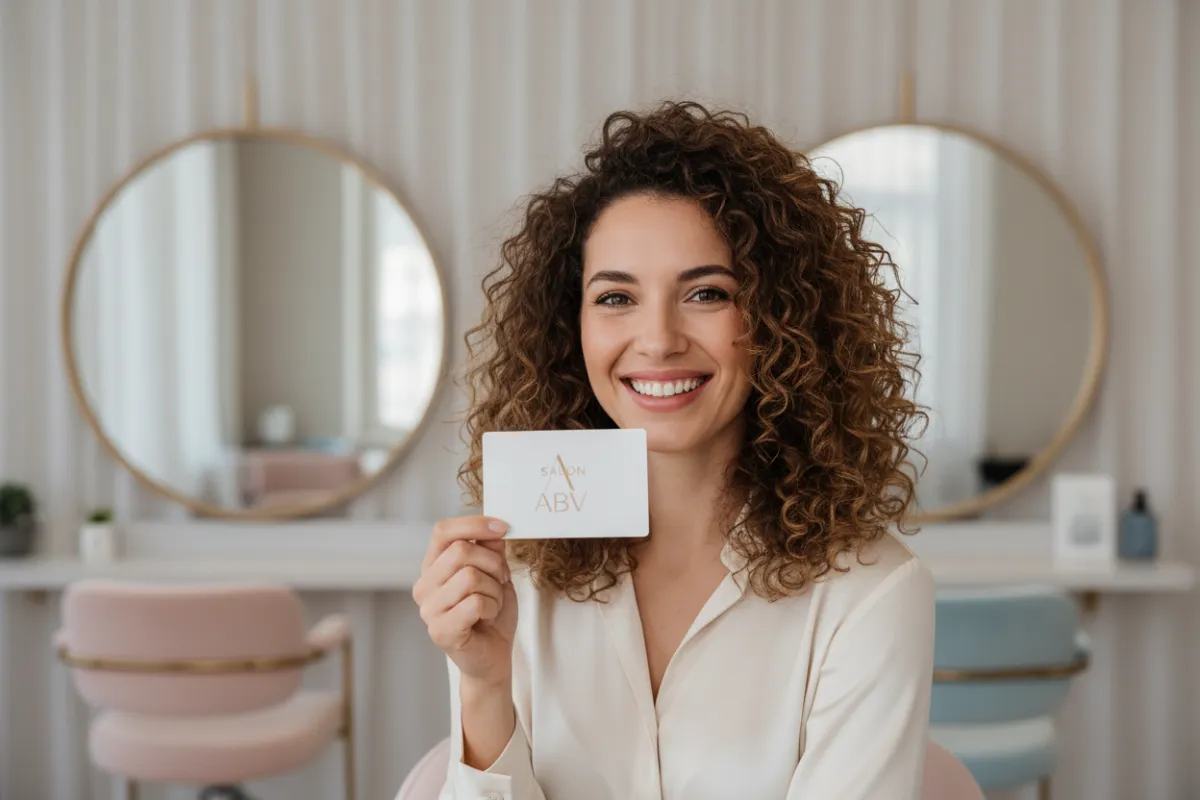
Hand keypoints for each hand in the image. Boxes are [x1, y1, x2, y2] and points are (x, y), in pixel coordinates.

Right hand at [413, 515, 516, 687]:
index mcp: (433, 566)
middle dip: (493, 563)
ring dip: (494, 589)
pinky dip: (492, 607)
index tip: (504, 527)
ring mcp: (428, 609)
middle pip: (461, 551)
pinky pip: (475, 603)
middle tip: (501, 579)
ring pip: (470, 576)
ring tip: (492, 603)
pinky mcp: (440, 630)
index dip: (474, 524)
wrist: (493, 655)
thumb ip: (491, 549)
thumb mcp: (495, 573)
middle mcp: (424, 585)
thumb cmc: (491, 613)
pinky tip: (487, 618)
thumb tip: (495, 526)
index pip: (443, 531)